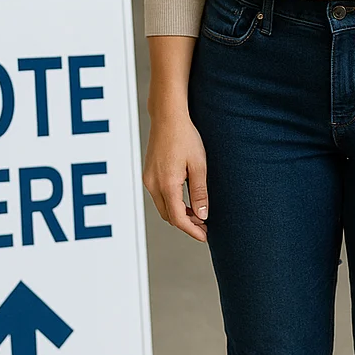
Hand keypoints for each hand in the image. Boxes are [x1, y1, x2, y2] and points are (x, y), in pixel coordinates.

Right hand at [143, 110, 208, 242]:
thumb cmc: (185, 137)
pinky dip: (172, 203)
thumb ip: (200, 192)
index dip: (192, 230)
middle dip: (186, 224)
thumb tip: (202, 215)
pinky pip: (159, 197)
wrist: (168, 117)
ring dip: (179, 214)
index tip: (205, 236)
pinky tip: (186, 200)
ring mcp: (148, 179)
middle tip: (205, 226)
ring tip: (199, 213)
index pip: (178, 217)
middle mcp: (153, 184)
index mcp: (166, 184)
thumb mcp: (199, 165)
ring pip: (163, 207)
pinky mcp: (148, 174)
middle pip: (169, 216)